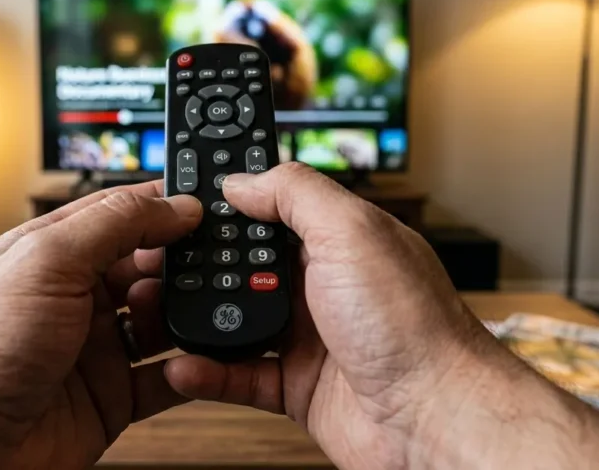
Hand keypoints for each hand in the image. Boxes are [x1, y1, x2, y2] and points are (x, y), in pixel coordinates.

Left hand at [0, 182, 202, 469]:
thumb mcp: (47, 262)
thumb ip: (115, 225)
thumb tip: (173, 203)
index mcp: (56, 253)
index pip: (123, 215)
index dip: (167, 207)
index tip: (211, 205)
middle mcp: (77, 297)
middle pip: (150, 267)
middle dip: (187, 263)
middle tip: (226, 262)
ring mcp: (95, 348)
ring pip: (165, 321)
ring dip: (192, 315)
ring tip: (215, 310)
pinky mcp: (111, 397)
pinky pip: (166, 378)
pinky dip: (191, 369)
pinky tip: (200, 360)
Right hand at [163, 163, 598, 469]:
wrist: (436, 419)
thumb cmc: (416, 328)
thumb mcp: (352, 232)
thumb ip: (295, 194)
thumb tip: (244, 178)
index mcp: (339, 239)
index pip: (274, 207)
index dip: (232, 200)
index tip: (188, 197)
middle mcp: (323, 284)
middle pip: (247, 264)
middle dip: (206, 261)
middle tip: (162, 258)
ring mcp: (309, 336)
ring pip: (236, 318)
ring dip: (200, 316)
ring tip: (165, 309)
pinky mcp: (297, 386)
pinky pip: (239, 376)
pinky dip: (209, 372)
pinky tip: (186, 363)